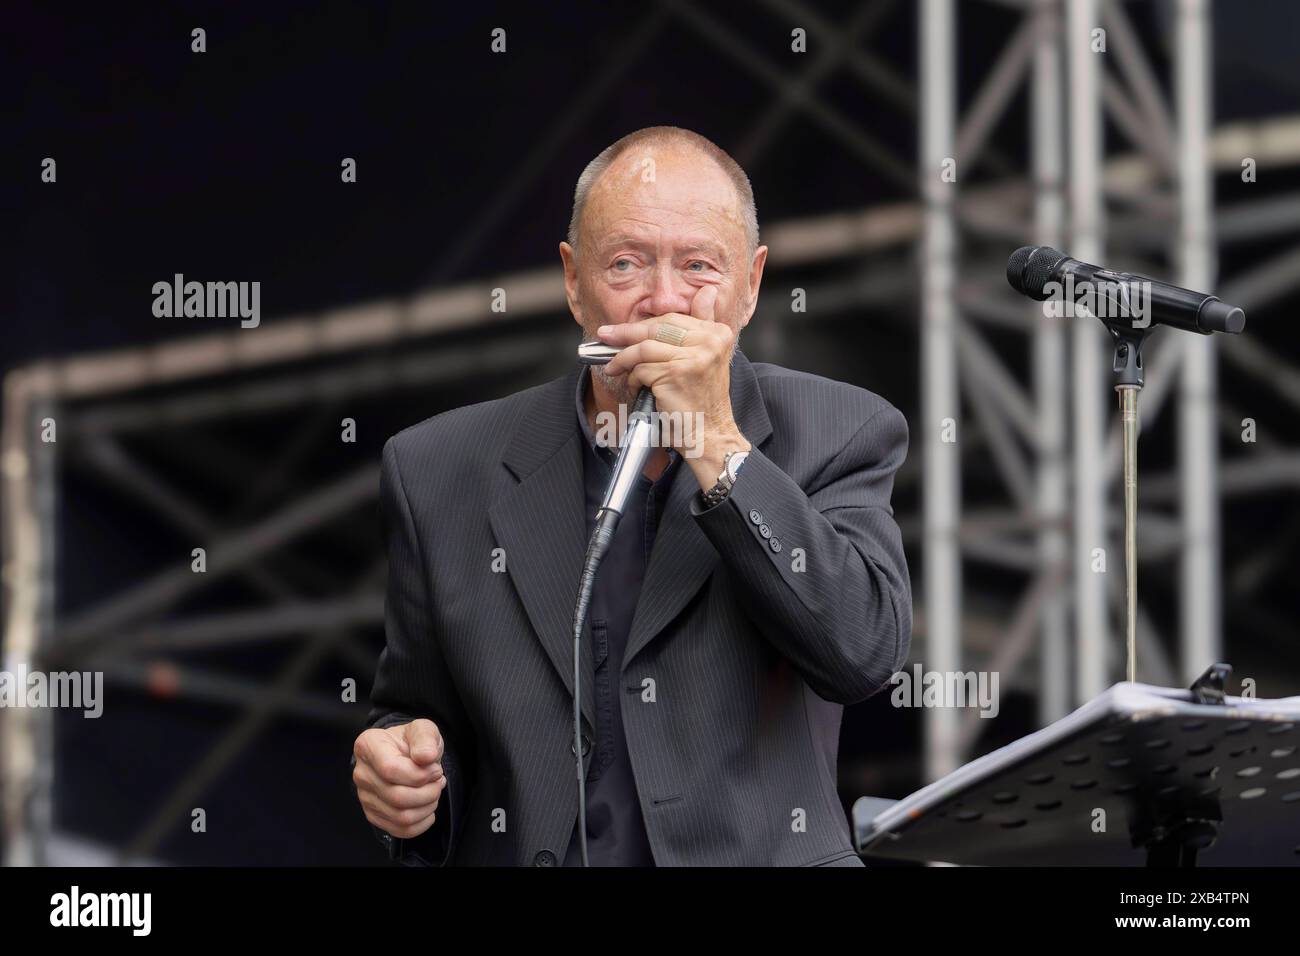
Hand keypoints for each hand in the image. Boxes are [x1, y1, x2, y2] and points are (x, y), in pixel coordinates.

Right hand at [353, 718, 446, 839]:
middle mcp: (361, 773)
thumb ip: (426, 738)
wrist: (405, 755)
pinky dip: (422, 822)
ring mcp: (365, 797)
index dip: (420, 773)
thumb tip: (426, 757)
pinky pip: (400, 830)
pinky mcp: (373, 815)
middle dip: (428, 792)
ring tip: (434, 791)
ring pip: (400, 816)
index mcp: (367, 746)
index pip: (391, 769)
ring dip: (427, 806)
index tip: (436, 768)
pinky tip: (427, 806)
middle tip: (438, 781)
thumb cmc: (412, 742)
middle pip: (397, 796)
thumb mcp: (422, 729)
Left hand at [598, 286, 749, 484]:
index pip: (672, 319)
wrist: (710, 434)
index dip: (643, 324)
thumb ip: (704, 324)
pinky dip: (631, 377)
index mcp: (718, 333)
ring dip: (623, 358)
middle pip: (657, 328)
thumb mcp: (709, 357)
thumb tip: (705, 291)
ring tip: (613, 367)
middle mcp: (710, 341)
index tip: (621, 329)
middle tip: (605, 336)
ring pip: (644, 347)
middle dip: (626, 333)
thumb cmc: (702, 401)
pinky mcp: (676, 374)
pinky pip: (641, 368)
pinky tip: (633, 386)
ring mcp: (694, 357)